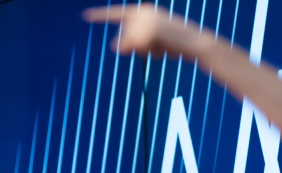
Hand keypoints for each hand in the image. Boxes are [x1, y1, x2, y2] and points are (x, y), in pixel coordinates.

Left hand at [84, 4, 199, 57]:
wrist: (196, 44)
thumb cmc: (176, 45)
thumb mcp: (151, 44)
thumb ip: (132, 43)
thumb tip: (114, 47)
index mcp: (144, 10)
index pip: (118, 14)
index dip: (101, 16)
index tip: (85, 16)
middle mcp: (142, 12)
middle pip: (123, 38)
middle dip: (136, 48)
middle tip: (158, 47)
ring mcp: (145, 21)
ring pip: (129, 44)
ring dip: (143, 52)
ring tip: (162, 47)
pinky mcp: (149, 31)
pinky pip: (137, 48)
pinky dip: (147, 52)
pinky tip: (161, 49)